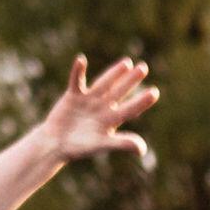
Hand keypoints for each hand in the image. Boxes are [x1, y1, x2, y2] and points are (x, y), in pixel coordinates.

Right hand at [35, 55, 158, 169]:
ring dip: (114, 73)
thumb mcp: (101, 145)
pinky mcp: (73, 95)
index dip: (141, 101)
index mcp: (111, 120)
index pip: (130, 109)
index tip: (155, 92)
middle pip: (119, 92)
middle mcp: (102, 108)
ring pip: (103, 83)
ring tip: (127, 63)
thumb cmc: (78, 148)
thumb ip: (121, 144)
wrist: (55, 145)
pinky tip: (81, 60)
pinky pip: (76, 81)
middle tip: (144, 67)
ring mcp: (88, 100)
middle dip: (131, 80)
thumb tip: (142, 150)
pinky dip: (77, 71)